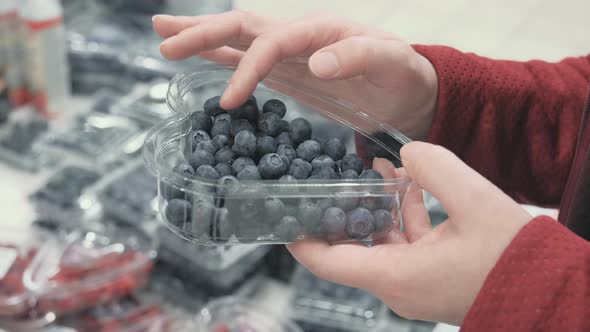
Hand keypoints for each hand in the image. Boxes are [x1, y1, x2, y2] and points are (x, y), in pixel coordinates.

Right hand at [153, 11, 437, 139]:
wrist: (409, 91)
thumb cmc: (404, 76)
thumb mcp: (392, 63)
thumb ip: (358, 56)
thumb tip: (314, 63)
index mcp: (321, 31)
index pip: (272, 43)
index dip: (247, 69)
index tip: (229, 101)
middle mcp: (300, 37)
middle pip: (243, 28)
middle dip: (203, 33)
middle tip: (163, 39)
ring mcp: (292, 55)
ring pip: (239, 40)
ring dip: (202, 37)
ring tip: (163, 34)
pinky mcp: (290, 73)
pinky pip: (250, 61)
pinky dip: (221, 57)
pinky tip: (199, 55)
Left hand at [288, 142, 532, 324]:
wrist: (549, 292)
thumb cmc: (514, 259)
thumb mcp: (475, 201)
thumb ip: (436, 168)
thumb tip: (409, 152)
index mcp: (396, 275)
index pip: (327, 262)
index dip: (301, 238)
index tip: (285, 215)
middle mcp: (397, 285)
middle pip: (351, 246)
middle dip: (345, 207)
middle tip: (336, 175)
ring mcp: (414, 284)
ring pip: (381, 241)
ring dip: (379, 205)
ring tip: (380, 167)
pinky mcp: (430, 277)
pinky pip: (405, 244)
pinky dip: (403, 216)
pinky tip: (410, 183)